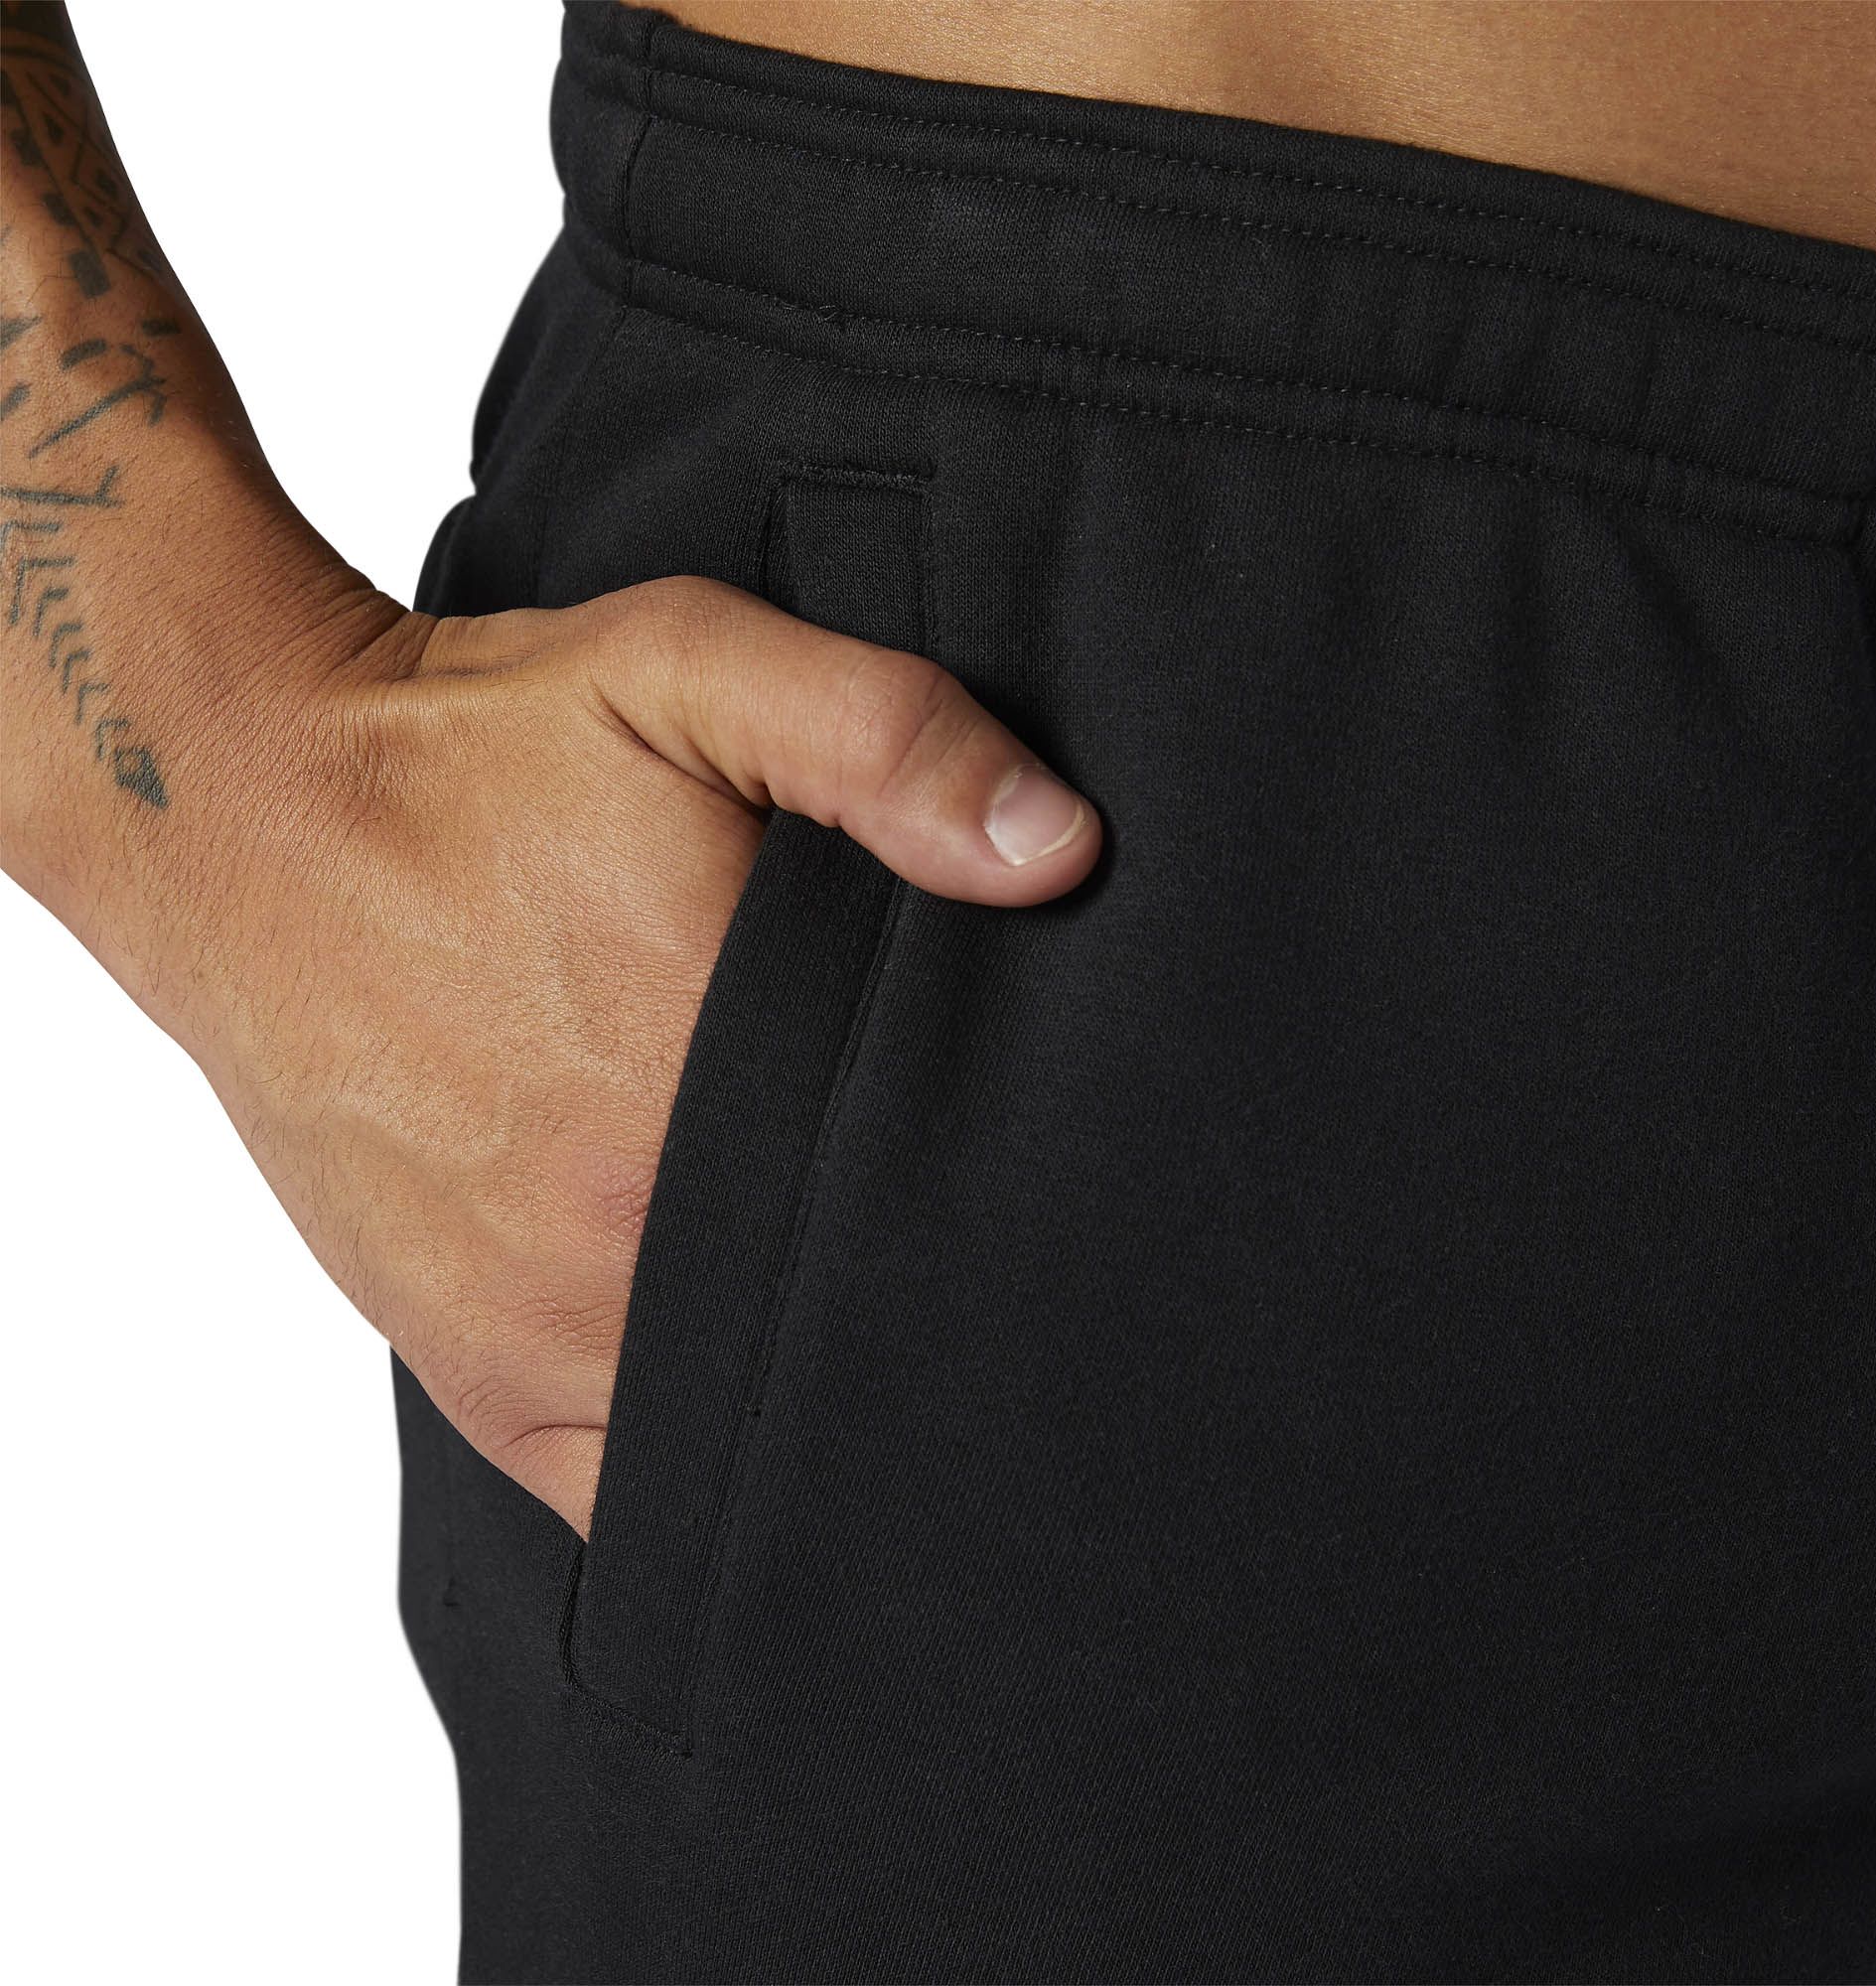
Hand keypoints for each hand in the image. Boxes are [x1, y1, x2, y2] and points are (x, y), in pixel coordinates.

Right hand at [147, 575, 1099, 1534]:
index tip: (1067, 1215)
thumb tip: (1057, 850)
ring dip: (828, 1404)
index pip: (940, 1214)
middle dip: (937, 1315)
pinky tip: (757, 1415)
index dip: (1025, 1230)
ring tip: (893, 1344)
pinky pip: (624, 1495)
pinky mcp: (477, 1371)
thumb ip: (884, 740)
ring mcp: (547, 1325)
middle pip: (857, 1337)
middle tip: (1001, 1274)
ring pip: (748, 1438)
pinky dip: (700, 1477)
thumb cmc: (469, 751)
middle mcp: (631, 1230)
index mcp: (716, 1073)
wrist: (244, 819)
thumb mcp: (686, 668)